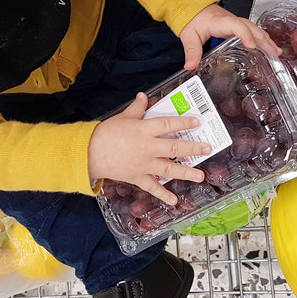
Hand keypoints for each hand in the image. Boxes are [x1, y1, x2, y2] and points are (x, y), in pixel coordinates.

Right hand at [88, 93, 209, 204]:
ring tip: (200, 176)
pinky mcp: (138, 177)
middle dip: (193, 148)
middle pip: (174, 146)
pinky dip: (163, 195)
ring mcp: (144, 164)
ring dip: (186, 172)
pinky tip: (175, 201)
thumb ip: (137, 108)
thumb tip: (144, 96)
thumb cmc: (105, 133)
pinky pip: (153, 187)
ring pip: (169, 168)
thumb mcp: (122, 117)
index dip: (184, 122)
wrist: (89, 153)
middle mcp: (148, 147)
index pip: (168, 124)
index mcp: (144, 130)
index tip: (198, 121)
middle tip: (207, 148)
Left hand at [179, 3, 281, 69]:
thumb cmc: (194, 19)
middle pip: (251, 28)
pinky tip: (269, 48)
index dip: (245, 35)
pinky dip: (263, 39)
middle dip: (263, 40)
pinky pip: (253, 31)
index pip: (236, 26)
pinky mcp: (238, 26)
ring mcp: (236, 23)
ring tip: (276, 52)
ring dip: (266, 40)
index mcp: (220, 21)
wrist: (194, 8)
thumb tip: (190, 65)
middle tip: (273, 53)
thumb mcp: (189, 36)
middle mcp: (231, 20)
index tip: (251, 46)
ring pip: (255, 29)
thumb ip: (191, 51)